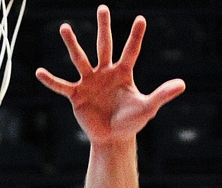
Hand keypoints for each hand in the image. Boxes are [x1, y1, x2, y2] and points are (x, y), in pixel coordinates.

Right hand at [36, 4, 184, 145]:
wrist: (113, 139)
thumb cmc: (131, 122)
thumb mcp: (148, 107)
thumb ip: (162, 94)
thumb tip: (182, 84)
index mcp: (123, 73)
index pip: (131, 51)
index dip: (136, 36)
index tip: (141, 19)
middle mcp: (105, 72)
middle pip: (104, 45)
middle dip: (104, 27)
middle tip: (103, 8)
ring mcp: (90, 82)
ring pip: (80, 59)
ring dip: (73, 44)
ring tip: (64, 28)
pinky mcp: (77, 96)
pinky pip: (62, 86)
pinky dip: (51, 81)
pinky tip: (39, 72)